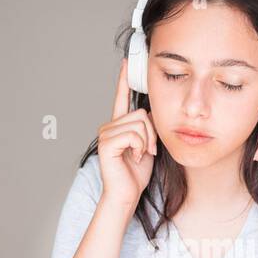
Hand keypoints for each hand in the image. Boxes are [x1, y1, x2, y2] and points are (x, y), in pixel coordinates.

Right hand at [97, 58, 157, 209]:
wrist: (126, 195)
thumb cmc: (136, 174)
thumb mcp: (147, 146)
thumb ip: (148, 128)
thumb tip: (151, 112)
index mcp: (119, 126)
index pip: (122, 98)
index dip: (124, 80)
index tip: (126, 63)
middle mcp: (109, 126)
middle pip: (140, 114)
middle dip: (151, 133)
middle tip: (147, 150)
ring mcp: (106, 134)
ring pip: (139, 124)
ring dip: (147, 142)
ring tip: (140, 155)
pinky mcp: (106, 143)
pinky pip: (133, 135)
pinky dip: (139, 147)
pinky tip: (134, 158)